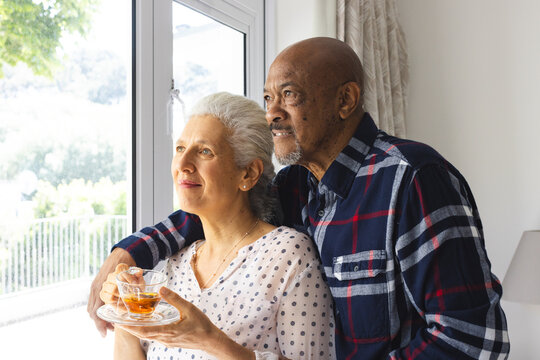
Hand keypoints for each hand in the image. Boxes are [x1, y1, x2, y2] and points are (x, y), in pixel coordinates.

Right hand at [87, 248, 135, 336]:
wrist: (120, 254)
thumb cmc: (126, 264)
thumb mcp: (132, 271)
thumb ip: (136, 275)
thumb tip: (140, 274)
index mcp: (102, 286)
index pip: (96, 310)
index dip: (100, 323)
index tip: (105, 333)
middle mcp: (96, 288)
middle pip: (92, 312)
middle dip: (100, 323)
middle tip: (110, 331)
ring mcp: (95, 287)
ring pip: (91, 308)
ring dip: (99, 317)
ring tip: (110, 325)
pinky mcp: (96, 287)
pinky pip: (93, 302)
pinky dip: (98, 310)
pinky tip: (108, 313)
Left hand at [117, 287, 254, 359]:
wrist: (210, 340)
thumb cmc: (201, 325)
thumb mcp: (189, 308)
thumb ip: (174, 299)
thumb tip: (161, 289)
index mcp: (168, 331)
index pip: (144, 331)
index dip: (130, 327)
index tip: (119, 321)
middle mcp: (165, 339)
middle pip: (142, 334)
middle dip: (129, 328)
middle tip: (118, 320)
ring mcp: (167, 341)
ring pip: (148, 336)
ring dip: (137, 329)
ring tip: (128, 321)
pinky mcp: (170, 341)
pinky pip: (154, 336)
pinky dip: (146, 330)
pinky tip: (145, 324)